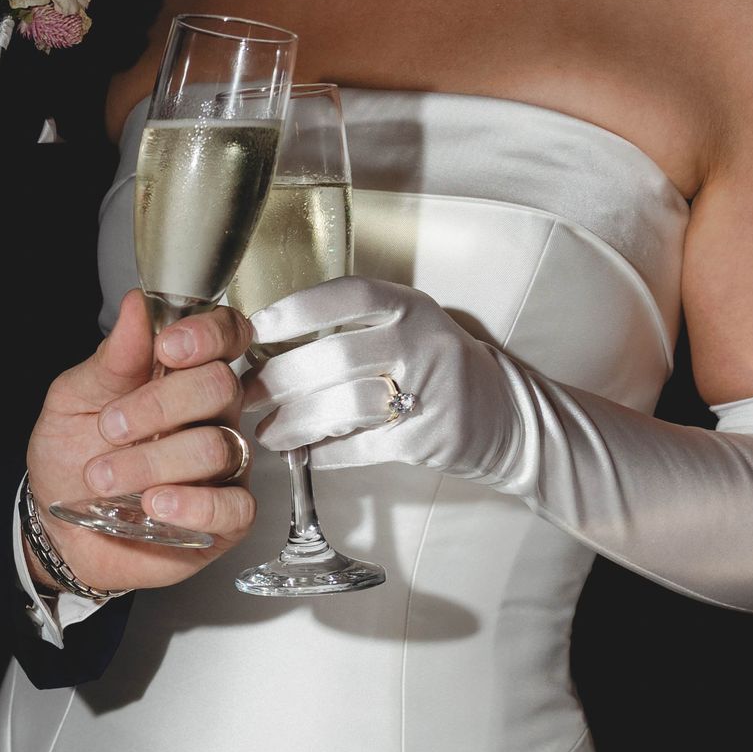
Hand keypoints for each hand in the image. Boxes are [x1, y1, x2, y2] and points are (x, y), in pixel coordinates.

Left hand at [26, 290, 256, 590]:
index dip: (208, 334)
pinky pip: (233, 506)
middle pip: (220, 387)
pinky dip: (192, 505)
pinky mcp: (226, 518)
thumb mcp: (73, 400)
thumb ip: (111, 359)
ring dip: (152, 462)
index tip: (167, 347)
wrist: (59, 528)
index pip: (225, 335)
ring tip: (104, 478)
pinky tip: (155, 505)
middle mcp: (210, 416)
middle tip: (110, 427)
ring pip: (217, 447)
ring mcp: (224, 467)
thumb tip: (137, 307)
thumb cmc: (72, 457)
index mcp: (181, 375)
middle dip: (159, 404)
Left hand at [247, 277, 521, 481]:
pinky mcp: (429, 439)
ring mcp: (430, 392)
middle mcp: (422, 343)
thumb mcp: (406, 328)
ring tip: (269, 434)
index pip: (349, 296)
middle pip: (335, 357)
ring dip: (296, 424)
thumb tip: (268, 347)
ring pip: (345, 406)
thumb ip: (351, 329)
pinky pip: (361, 448)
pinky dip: (324, 455)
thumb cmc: (434, 366)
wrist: (505, 414)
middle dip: (280, 379)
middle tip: (247, 394)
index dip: (297, 310)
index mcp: (410, 307)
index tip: (256, 327)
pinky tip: (304, 455)